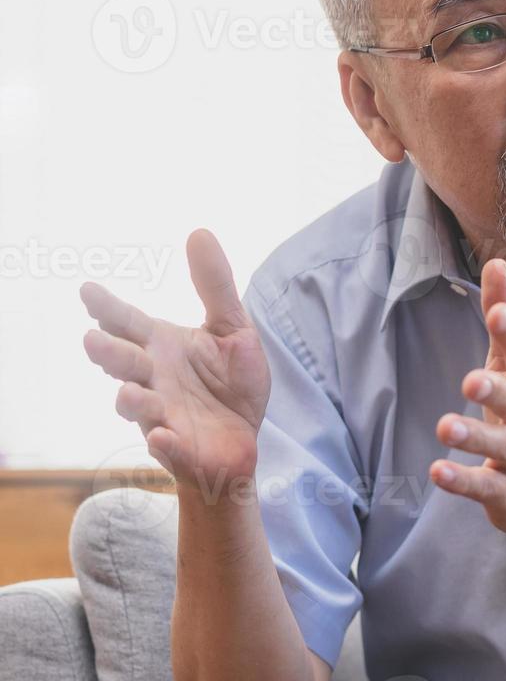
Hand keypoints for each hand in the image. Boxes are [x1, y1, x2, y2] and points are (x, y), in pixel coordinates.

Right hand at [80, 229, 269, 490]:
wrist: (242, 440)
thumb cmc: (231, 383)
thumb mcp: (232, 328)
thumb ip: (215, 285)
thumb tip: (199, 231)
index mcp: (162, 347)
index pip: (128, 323)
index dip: (108, 308)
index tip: (88, 290)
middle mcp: (154, 380)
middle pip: (125, 364)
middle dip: (110, 355)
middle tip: (93, 340)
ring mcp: (163, 415)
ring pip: (139, 408)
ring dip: (131, 400)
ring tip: (129, 392)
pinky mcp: (181, 449)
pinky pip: (168, 449)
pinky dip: (164, 445)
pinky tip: (163, 437)